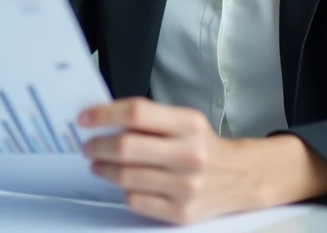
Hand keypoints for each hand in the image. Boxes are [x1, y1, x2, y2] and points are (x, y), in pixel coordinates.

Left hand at [78, 98, 272, 223]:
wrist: (241, 177)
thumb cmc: (204, 146)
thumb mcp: (185, 121)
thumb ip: (150, 119)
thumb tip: (104, 120)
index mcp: (188, 124)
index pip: (137, 113)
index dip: (104, 114)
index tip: (85, 118)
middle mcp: (189, 154)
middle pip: (126, 147)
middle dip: (97, 146)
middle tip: (88, 145)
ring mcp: (185, 186)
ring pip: (126, 177)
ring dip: (104, 169)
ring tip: (99, 164)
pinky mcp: (181, 212)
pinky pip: (136, 201)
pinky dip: (124, 191)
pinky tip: (125, 184)